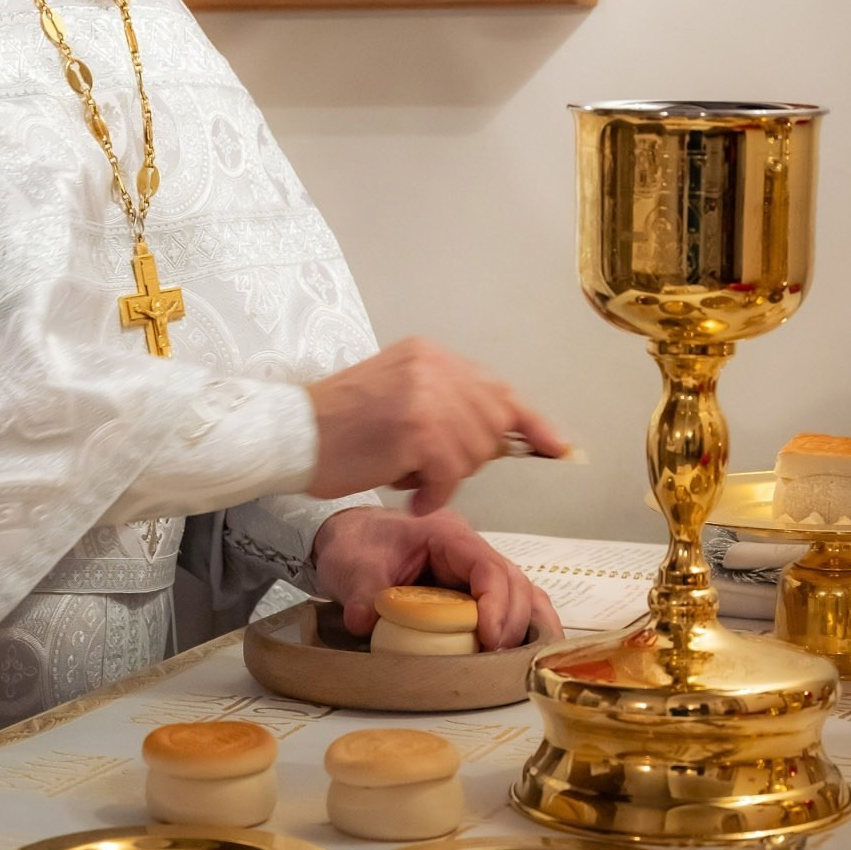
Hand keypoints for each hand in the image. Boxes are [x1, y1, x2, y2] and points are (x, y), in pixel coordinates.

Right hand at [306, 338, 566, 516]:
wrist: (291, 434)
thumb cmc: (338, 428)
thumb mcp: (399, 396)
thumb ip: (448, 406)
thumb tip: (511, 437)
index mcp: (430, 355)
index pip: (498, 389)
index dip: (532, 423)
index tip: (559, 447)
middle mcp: (433, 367)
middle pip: (493, 426)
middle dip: (472, 458)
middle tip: (431, 468)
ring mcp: (426, 395)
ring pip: (473, 453)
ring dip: (446, 477)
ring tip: (407, 474)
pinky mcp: (416, 429)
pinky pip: (450, 475)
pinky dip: (432, 494)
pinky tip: (408, 494)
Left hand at [310, 505, 561, 651]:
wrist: (350, 538)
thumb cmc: (357, 544)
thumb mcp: (352, 566)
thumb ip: (362, 592)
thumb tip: (364, 621)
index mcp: (446, 535)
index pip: (487, 565)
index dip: (496, 602)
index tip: (489, 638)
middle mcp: (469, 549)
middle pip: (513, 581)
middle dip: (511, 621)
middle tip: (496, 657)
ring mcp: (474, 569)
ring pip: (520, 592)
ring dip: (522, 626)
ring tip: (516, 661)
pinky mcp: (472, 589)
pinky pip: (510, 602)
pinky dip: (520, 624)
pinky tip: (525, 653)